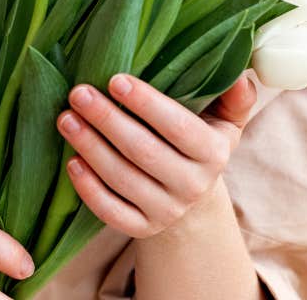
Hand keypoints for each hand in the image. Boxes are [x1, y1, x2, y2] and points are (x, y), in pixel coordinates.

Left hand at [55, 72, 257, 237]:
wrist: (192, 201)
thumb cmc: (198, 145)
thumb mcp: (223, 122)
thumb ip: (234, 99)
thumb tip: (240, 77)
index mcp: (214, 154)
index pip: (179, 127)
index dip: (147, 103)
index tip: (115, 79)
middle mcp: (192, 186)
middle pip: (143, 151)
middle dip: (108, 120)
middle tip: (78, 93)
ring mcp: (166, 211)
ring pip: (123, 179)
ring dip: (90, 147)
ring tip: (66, 119)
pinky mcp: (142, 229)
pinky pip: (112, 212)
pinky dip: (89, 189)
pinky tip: (71, 161)